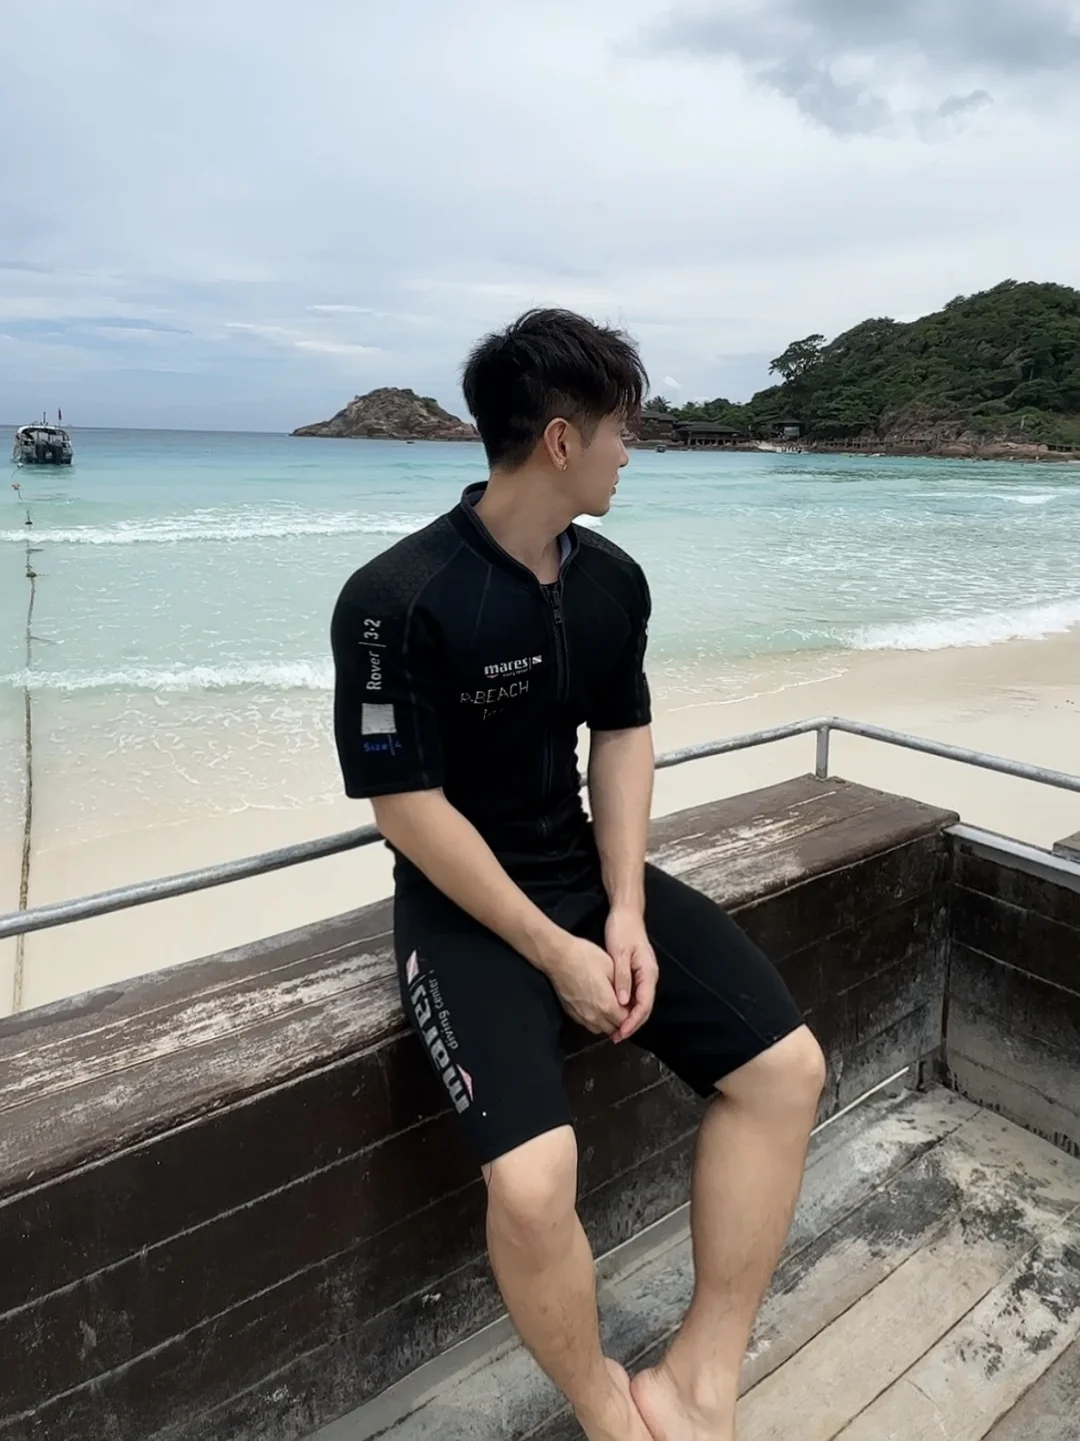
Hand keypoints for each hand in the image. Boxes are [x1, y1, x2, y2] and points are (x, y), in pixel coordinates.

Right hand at [544, 935, 628, 1036]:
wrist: (557, 957)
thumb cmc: (585, 958)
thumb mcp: (611, 968)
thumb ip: (623, 989)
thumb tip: (628, 1001)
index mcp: (607, 1006)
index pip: (626, 1021)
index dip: (632, 1014)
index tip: (633, 1004)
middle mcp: (594, 1017)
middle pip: (614, 1029)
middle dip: (621, 1020)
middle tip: (624, 1005)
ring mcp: (581, 1016)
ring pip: (600, 1029)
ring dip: (608, 1022)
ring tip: (611, 1006)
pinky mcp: (571, 1013)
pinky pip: (588, 1024)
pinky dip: (596, 1020)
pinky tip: (597, 1005)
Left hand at [605, 907, 658, 1043]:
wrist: (626, 913)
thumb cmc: (623, 930)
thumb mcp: (620, 953)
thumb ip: (622, 977)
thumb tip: (623, 1001)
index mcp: (648, 972)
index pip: (644, 1004)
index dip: (633, 1021)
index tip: (621, 1032)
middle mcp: (649, 976)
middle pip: (644, 1007)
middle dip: (632, 1024)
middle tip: (616, 1037)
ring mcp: (644, 975)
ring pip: (640, 1003)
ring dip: (629, 1018)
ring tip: (614, 1030)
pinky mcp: (637, 973)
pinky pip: (635, 995)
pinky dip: (626, 1007)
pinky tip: (615, 1011)